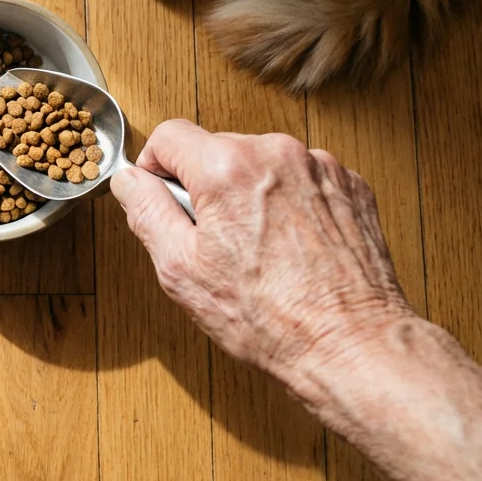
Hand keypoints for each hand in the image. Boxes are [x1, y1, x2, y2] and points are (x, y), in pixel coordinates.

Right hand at [110, 119, 412, 380]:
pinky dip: (290, 203)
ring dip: (250, 194)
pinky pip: (301, 179)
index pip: (169, 135)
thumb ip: (146, 212)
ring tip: (260, 251)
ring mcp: (320, 166)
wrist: (352, 345)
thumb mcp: (180, 270)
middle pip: (217, 149)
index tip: (163, 199)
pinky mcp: (351, 185)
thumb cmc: (270, 318)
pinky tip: (293, 248)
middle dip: (206, 187)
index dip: (155, 169)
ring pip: (261, 164)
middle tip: (214, 244)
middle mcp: (276, 152)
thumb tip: (129, 180)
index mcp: (227, 167)